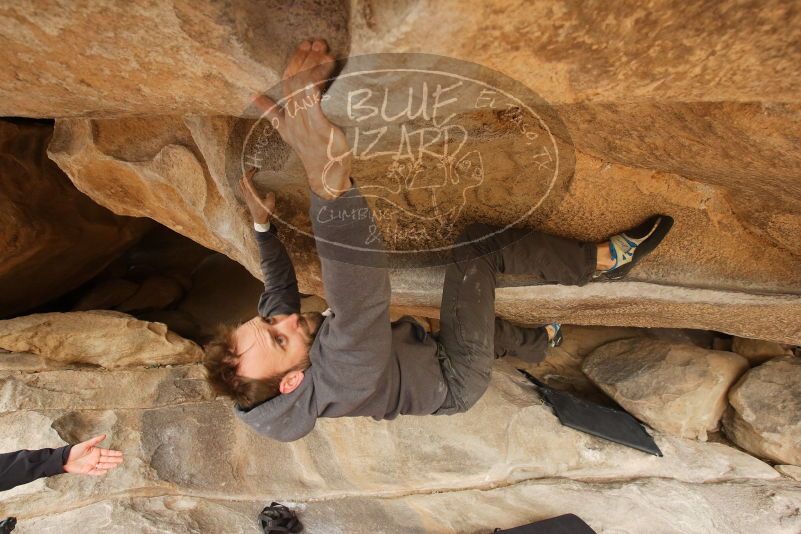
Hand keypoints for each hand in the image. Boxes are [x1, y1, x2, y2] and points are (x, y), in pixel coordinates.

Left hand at [63, 434, 123, 475]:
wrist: (64, 459)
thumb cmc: (75, 450)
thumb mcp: (85, 444)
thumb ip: (95, 440)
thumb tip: (104, 435)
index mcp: (96, 451)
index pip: (107, 452)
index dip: (114, 453)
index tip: (120, 453)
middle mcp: (95, 458)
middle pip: (107, 459)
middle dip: (114, 459)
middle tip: (121, 460)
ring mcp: (92, 464)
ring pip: (103, 465)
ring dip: (109, 465)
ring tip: (116, 464)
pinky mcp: (87, 470)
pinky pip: (95, 472)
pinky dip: (100, 472)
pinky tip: (105, 471)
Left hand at [240, 167, 274, 224]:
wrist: (260, 220)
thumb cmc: (265, 212)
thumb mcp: (271, 204)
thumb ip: (271, 196)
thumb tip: (269, 192)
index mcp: (252, 193)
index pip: (247, 180)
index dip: (250, 173)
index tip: (255, 169)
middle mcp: (247, 194)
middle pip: (242, 180)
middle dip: (247, 173)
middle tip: (253, 170)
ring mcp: (246, 197)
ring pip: (240, 184)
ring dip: (244, 178)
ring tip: (251, 175)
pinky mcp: (247, 199)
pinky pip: (242, 188)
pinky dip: (244, 183)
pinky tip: (249, 184)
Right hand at [253, 39, 351, 198]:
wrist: (326, 179)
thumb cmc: (315, 154)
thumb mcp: (291, 134)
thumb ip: (272, 115)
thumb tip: (253, 96)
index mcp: (285, 122)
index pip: (284, 85)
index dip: (292, 63)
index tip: (302, 46)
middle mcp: (292, 122)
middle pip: (292, 82)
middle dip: (303, 58)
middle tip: (315, 42)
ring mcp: (304, 125)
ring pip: (302, 87)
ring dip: (312, 65)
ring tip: (323, 50)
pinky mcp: (319, 128)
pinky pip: (314, 99)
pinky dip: (317, 81)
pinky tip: (324, 69)